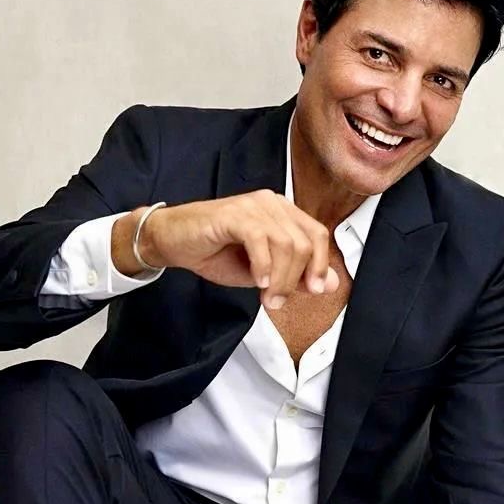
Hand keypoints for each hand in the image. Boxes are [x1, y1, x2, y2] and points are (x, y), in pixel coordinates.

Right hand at [140, 190, 339, 308]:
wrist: (173, 241)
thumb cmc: (215, 252)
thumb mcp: (263, 272)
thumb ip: (296, 275)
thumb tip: (330, 284)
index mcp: (283, 213)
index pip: (317, 235)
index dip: (320, 265)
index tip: (313, 292)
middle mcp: (272, 203)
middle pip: (305, 241)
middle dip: (296, 278)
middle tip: (278, 300)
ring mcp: (253, 206)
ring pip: (286, 243)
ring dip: (279, 278)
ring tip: (267, 296)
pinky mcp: (233, 214)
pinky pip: (260, 239)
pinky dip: (263, 265)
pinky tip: (257, 281)